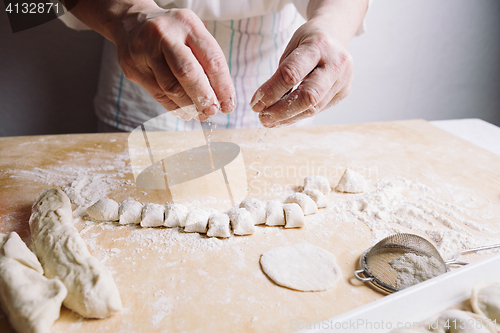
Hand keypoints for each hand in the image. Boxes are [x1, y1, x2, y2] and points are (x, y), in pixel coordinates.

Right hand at [115, 7, 235, 120]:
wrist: (131, 22)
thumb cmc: (172, 33)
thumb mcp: (193, 35)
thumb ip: (207, 62)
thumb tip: (222, 99)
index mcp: (187, 24)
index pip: (211, 59)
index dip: (223, 86)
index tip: (228, 104)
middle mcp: (164, 35)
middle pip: (187, 73)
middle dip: (203, 97)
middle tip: (212, 111)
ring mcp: (145, 51)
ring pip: (171, 88)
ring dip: (189, 106)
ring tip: (200, 113)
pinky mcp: (134, 68)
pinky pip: (158, 94)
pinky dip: (175, 107)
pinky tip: (185, 112)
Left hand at [250, 18, 352, 127]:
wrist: (335, 34)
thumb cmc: (308, 41)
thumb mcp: (292, 47)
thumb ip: (282, 74)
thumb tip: (265, 104)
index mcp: (319, 45)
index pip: (291, 74)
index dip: (271, 92)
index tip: (255, 103)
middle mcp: (336, 63)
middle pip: (308, 96)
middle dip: (281, 111)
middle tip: (262, 118)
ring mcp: (343, 80)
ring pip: (313, 108)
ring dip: (288, 118)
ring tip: (269, 121)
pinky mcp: (344, 92)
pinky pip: (318, 109)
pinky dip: (298, 115)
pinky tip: (283, 118)